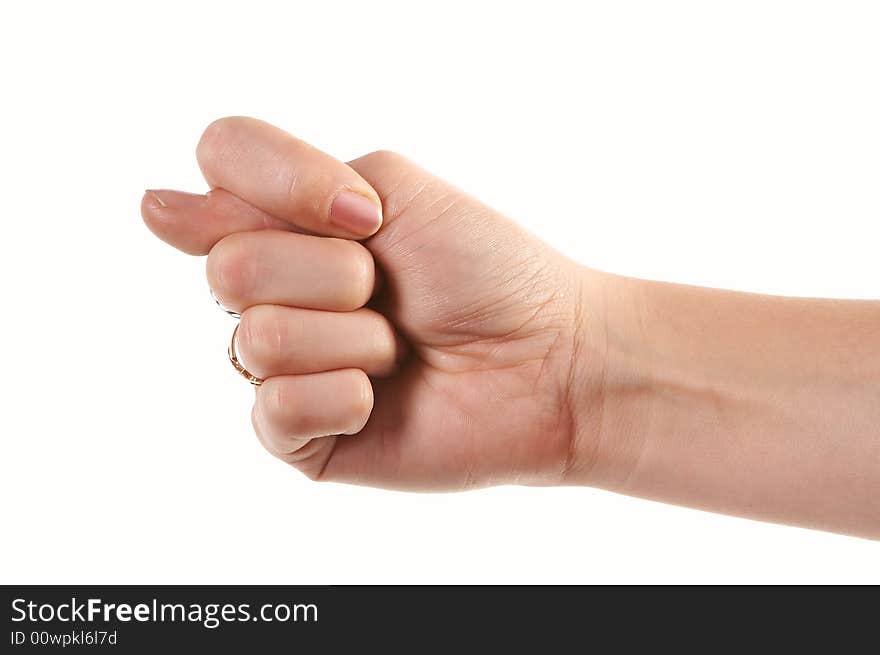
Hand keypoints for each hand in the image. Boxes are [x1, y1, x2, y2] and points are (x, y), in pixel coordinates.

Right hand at [142, 117, 607, 489]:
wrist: (548, 358)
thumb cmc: (486, 270)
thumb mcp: (390, 190)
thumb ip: (275, 183)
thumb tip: (156, 209)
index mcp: (291, 221)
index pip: (218, 164)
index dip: (281, 183)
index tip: (363, 213)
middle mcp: (274, 290)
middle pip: (228, 267)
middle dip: (332, 275)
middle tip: (390, 291)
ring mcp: (282, 365)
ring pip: (257, 337)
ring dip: (353, 337)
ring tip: (399, 349)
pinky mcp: (298, 436)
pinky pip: (275, 408)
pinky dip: (344, 394)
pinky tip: (378, 397)